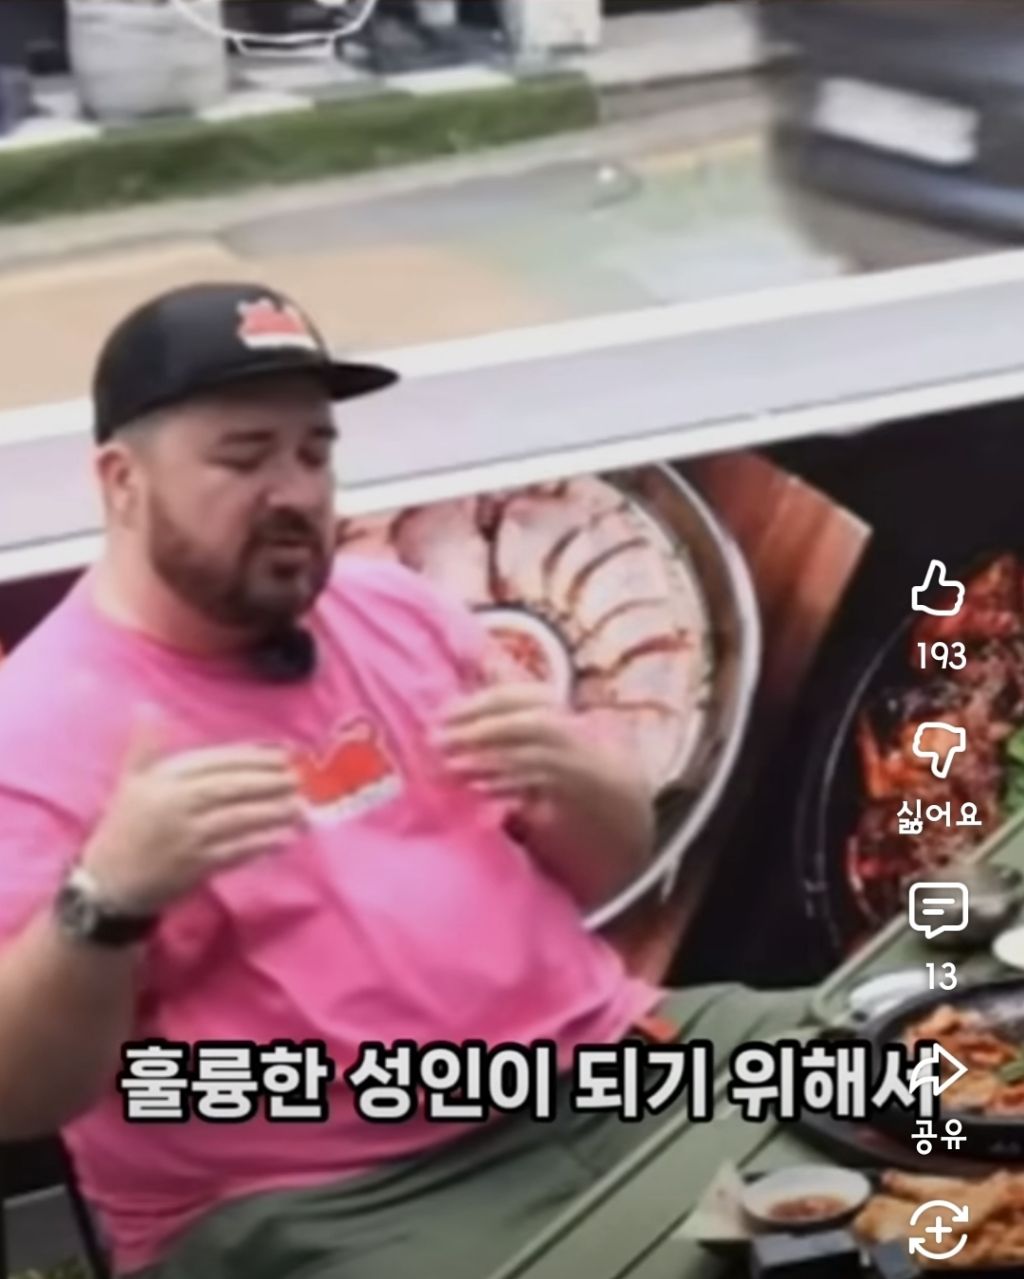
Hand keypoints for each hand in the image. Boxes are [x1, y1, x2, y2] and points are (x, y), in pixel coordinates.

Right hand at [81, 713, 303, 914]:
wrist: (108, 881)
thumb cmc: (125, 826)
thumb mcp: (131, 781)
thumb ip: (146, 745)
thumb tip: (147, 705)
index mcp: (164, 779)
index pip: (216, 762)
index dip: (252, 757)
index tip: (285, 754)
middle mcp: (175, 804)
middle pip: (231, 787)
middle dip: (269, 781)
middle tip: (300, 778)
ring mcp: (186, 836)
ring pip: (238, 819)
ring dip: (273, 812)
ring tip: (302, 807)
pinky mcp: (194, 865)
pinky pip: (235, 851)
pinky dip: (262, 844)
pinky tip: (285, 838)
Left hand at [433, 683, 588, 800]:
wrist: (595, 769)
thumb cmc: (554, 729)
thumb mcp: (533, 701)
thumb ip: (505, 681)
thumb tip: (480, 654)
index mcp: (545, 699)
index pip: (508, 697)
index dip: (473, 705)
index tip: (440, 715)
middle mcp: (558, 723)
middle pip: (516, 726)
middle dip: (475, 733)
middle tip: (436, 742)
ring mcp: (563, 756)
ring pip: (522, 757)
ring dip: (485, 762)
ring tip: (451, 765)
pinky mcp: (564, 785)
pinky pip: (532, 785)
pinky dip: (504, 787)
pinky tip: (477, 789)